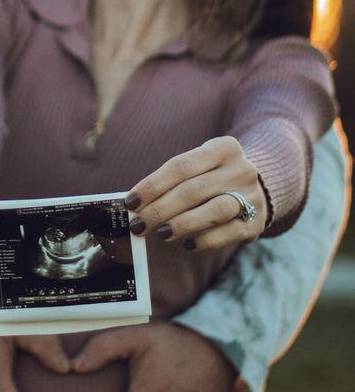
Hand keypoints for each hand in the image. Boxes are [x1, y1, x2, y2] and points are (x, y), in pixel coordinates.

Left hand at [126, 136, 267, 249]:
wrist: (261, 187)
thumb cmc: (214, 177)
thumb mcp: (200, 167)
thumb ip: (173, 182)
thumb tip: (136, 205)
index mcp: (223, 148)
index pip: (180, 166)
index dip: (152, 185)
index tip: (131, 202)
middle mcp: (241, 169)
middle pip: (193, 190)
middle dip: (160, 209)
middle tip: (138, 224)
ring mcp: (252, 196)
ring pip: (213, 211)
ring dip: (182, 224)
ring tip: (161, 233)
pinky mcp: (256, 222)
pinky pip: (227, 233)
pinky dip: (204, 240)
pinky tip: (187, 243)